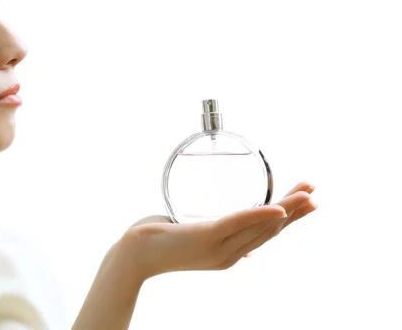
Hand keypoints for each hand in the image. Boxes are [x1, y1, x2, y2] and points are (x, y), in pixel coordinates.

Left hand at [119, 182, 316, 281]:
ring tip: (306, 195)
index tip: (306, 202)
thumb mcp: (194, 237)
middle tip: (314, 193)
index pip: (266, 235)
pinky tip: (278, 208)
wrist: (133, 254)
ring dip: (287, 209)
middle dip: (295, 210)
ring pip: (260, 226)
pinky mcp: (205, 236)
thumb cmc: (159, 240)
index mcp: (229, 253)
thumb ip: (217, 235)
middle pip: (269, 231)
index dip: (289, 219)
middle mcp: (229, 255)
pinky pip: (237, 223)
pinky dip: (259, 215)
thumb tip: (241, 241)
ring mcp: (218, 248)